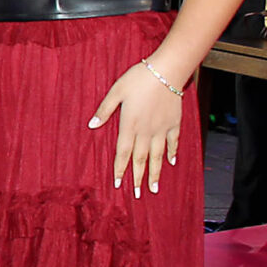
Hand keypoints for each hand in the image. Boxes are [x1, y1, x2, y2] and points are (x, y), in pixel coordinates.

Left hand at [89, 61, 181, 198]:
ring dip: (155, 172)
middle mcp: (146, 131)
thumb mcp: (116, 91)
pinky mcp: (174, 123)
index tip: (118, 184)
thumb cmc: (138, 78)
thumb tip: (91, 125)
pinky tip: (171, 163)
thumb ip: (104, 110)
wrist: (166, 71)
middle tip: (138, 194)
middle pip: (141, 159)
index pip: (123, 153)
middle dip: (138, 178)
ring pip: (158, 156)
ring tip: (154, 188)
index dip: (119, 169)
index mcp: (129, 125)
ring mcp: (162, 128)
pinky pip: (173, 142)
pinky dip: (172, 153)